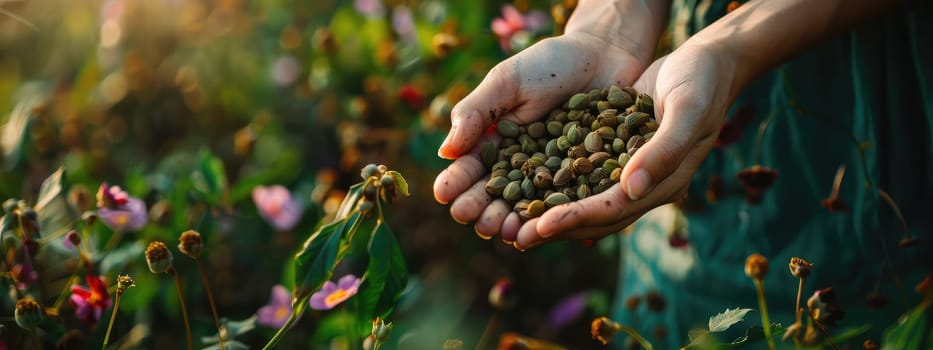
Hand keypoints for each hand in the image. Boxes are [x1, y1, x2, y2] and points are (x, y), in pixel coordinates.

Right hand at [432, 28, 653, 240]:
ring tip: (501, 231)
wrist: (607, 54)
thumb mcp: (507, 81)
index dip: (456, 183)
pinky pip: (566, 204)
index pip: (470, 169)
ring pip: (526, 207)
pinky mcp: (584, 181)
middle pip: (495, 195)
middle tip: (471, 218)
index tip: (445, 194)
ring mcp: (552, 176)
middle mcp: (520, 165)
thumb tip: (444, 151)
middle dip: (480, 209)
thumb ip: (476, 112)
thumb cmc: (551, 63)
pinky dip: (552, 219)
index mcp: (494, 142)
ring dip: (511, 222)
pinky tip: (542, 229)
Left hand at [514, 42, 739, 248]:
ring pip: (587, 200)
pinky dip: (559, 184)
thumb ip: (663, 151)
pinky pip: (585, 175)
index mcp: (665, 183)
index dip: (577, 218)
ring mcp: (632, 171)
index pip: (613, 209)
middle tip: (518, 237)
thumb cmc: (702, 81)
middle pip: (596, 216)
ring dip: (554, 213)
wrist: (708, 61)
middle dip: (558, 227)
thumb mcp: (688, 110)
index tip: (541, 225)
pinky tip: (530, 184)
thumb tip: (630, 190)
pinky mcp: (618, 152)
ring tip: (517, 222)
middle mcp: (646, 185)